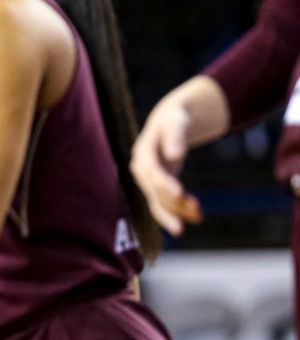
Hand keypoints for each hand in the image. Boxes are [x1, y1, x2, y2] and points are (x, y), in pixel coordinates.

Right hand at [130, 100, 202, 235]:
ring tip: (199, 217)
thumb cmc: (175, 120)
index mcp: (143, 152)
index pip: (152, 171)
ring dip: (177, 211)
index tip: (180, 194)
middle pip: (155, 190)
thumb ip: (176, 136)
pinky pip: (162, 204)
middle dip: (174, 202)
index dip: (164, 184)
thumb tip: (176, 155)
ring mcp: (147, 179)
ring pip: (159, 200)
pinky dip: (175, 213)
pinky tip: (192, 219)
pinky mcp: (156, 186)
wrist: (168, 123)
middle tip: (197, 211)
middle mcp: (141, 169)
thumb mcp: (176, 122)